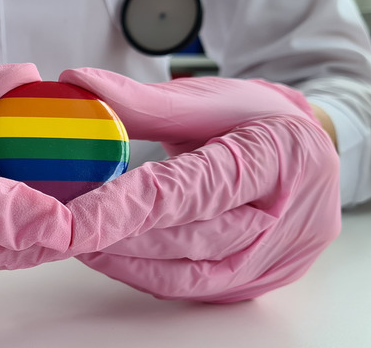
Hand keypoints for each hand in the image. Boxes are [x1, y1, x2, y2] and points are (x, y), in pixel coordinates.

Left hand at [58, 68, 339, 302]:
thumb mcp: (208, 98)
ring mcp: (269, 260)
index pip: (190, 191)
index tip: (73, 216)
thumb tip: (76, 82)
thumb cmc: (259, 119)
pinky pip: (189, 287)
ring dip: (124, 259)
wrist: (308, 151)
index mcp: (275, 161)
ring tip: (78, 238)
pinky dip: (142, 274)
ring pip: (186, 274)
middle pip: (187, 239)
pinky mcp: (250, 281)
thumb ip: (141, 99)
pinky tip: (107, 255)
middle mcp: (281, 221)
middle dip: (117, 236)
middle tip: (62, 226)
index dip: (127, 206)